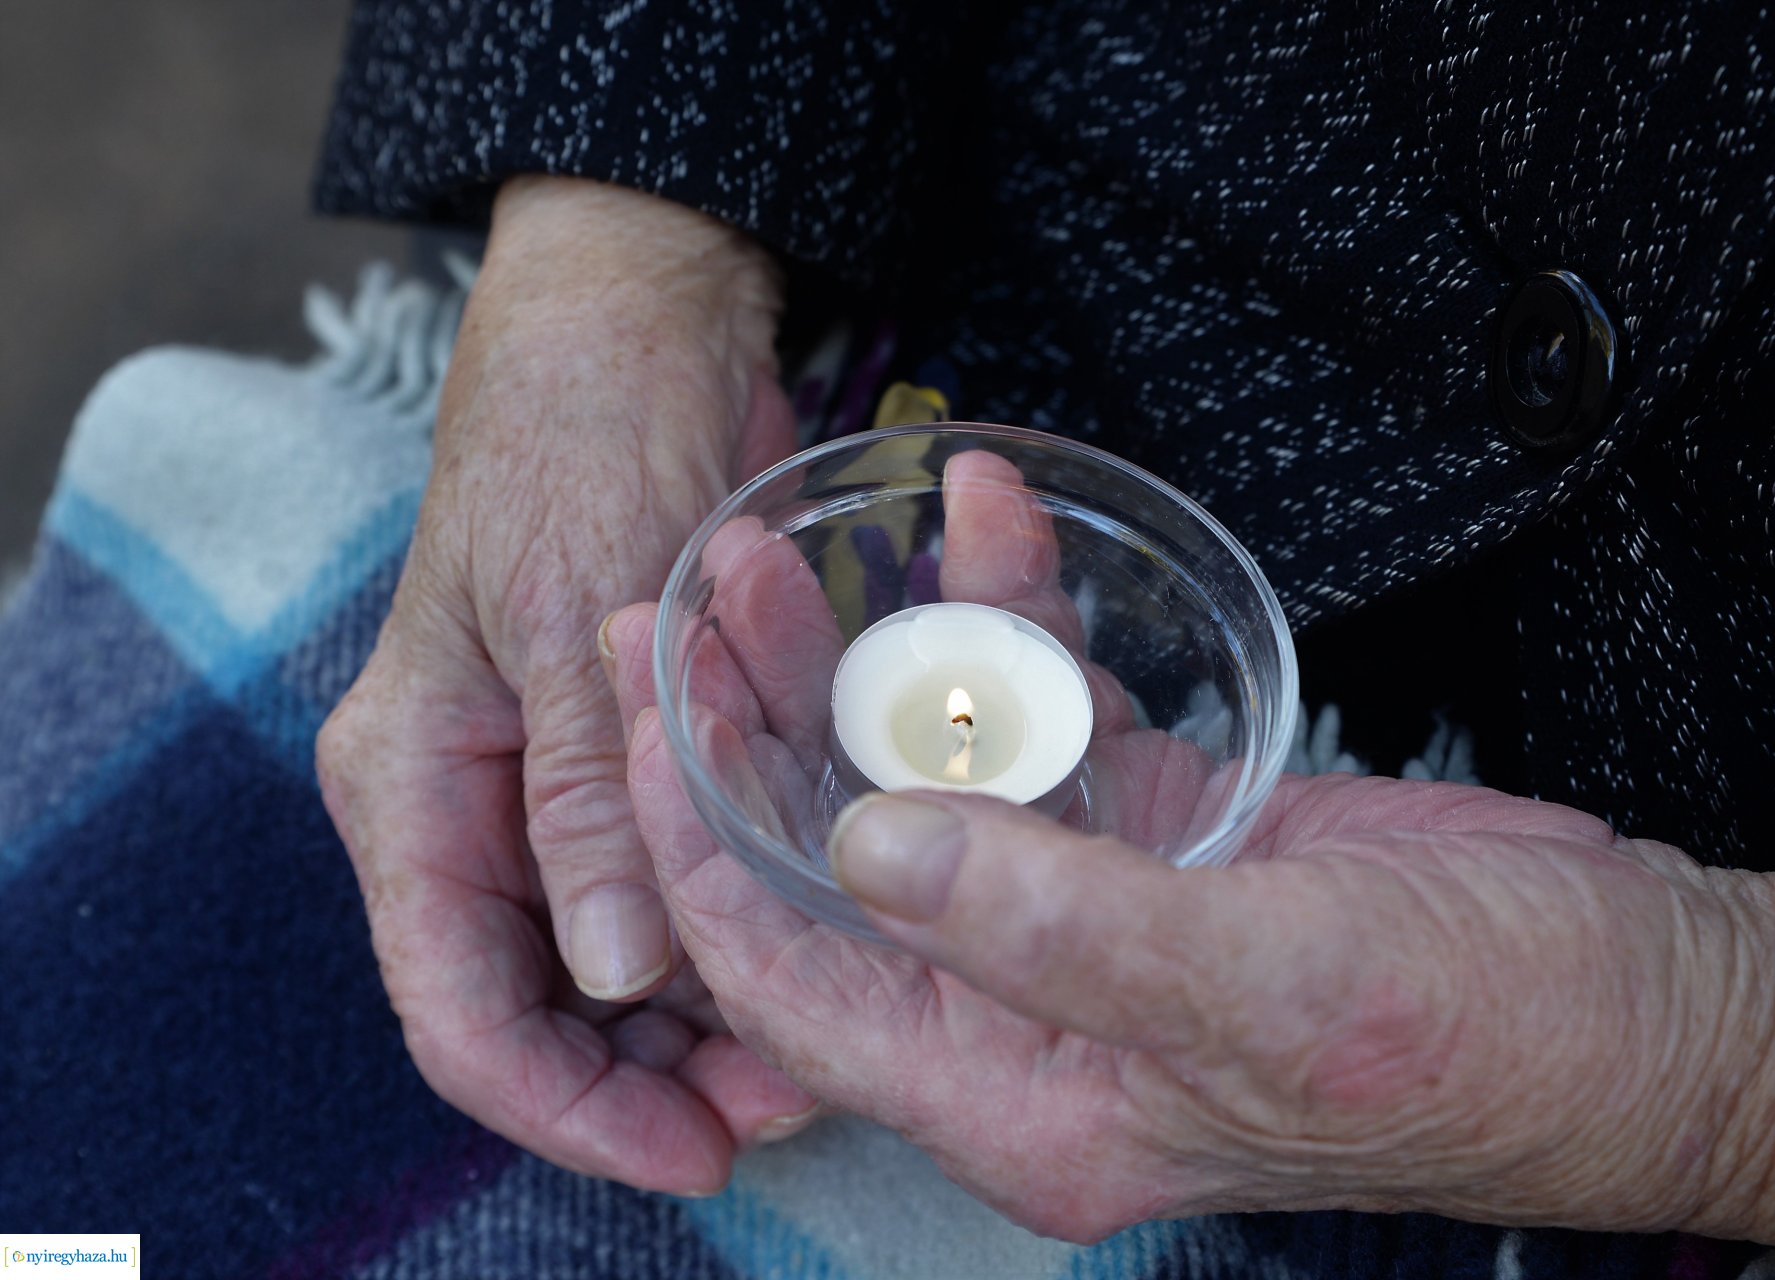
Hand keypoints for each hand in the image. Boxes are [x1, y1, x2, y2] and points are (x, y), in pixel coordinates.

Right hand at [317, 177, 813, 1193]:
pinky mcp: (624, 757)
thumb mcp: (578, 613)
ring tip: (825, 1043)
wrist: (639, 315)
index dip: (572, 1110)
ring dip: (710, 1017)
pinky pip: (670, 884)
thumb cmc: (585, 433)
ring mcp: (545, 787)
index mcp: (411, 782)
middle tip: (794, 1100)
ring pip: (614, 966)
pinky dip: (736, 932)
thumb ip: (579, 798)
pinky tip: (815, 952)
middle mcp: (467, 805)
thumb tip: (606, 976)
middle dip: (659, 1074)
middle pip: (543, 1010)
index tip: (696, 1153)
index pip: (462, 1014)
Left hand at [604, 449, 1774, 1243]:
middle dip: (755, 726)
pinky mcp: (1155, 827)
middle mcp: (1032, 1009)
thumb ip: (1054, 925)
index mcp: (1022, 1096)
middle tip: (689, 589)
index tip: (636, 709)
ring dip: (865, 650)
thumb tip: (865, 844)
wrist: (1647, 998)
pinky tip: (976, 509)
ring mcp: (1090, 908)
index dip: (702, 847)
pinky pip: (1045, 714)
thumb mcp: (1267, 987)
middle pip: (839, 862)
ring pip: (928, 775)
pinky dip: (1008, 618)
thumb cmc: (1484, 1038)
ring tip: (794, 530)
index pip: (796, 978)